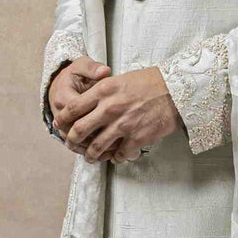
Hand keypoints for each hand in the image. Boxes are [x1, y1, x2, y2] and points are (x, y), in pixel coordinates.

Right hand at [49, 56, 111, 144]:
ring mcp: (63, 125)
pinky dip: (92, 150)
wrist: (61, 84)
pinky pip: (78, 145)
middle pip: (77, 131)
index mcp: (64, 96)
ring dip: (94, 148)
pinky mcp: (68, 132)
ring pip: (77, 142)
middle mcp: (60, 113)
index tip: (114, 119)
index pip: (78, 111)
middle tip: (116, 141)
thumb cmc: (74, 76)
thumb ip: (93, 69)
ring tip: (115, 151)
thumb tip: (104, 71)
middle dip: (96, 138)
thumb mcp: (82, 67)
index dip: (95, 117)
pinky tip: (107, 153)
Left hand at [56, 62, 180, 162]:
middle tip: (72, 144)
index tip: (61, 125)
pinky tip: (116, 157)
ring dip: (91, 155)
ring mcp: (123, 125)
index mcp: (103, 91)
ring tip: (91, 157)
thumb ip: (103, 92)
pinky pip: (120, 154)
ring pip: (97, 147)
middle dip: (72, 141)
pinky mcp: (137, 137)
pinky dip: (116, 158)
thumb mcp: (120, 79)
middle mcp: (109, 108)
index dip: (63, 119)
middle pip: (80, 131)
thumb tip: (89, 103)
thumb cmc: (150, 82)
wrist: (176, 90)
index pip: (73, 108)